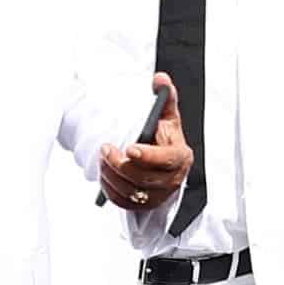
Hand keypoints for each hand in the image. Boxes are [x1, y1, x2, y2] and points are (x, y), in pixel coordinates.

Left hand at [98, 74, 193, 210]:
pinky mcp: (145, 205)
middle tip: (106, 149)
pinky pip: (124, 202)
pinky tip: (105, 174)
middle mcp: (172, 179)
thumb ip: (165, 97)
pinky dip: (110, 189)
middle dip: (120, 164)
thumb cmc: (164, 137)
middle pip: (144, 179)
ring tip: (103, 159)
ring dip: (112, 175)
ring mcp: (159, 195)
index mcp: (180, 156)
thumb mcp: (167, 116)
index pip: (166, 160)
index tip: (129, 148)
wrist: (163, 159)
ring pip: (131, 192)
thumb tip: (160, 79)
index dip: (148, 156)